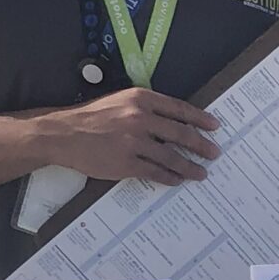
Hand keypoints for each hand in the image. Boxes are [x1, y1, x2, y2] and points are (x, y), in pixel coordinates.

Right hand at [38, 89, 221, 185]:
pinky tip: (177, 180)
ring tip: (201, 173)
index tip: (215, 126)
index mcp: (141, 99)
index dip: (200, 119)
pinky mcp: (127, 164)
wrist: (64, 133)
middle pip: (181, 134)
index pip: (179, 109)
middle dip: (201, 145)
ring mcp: (134, 143)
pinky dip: (169, 177)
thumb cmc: (92, 116)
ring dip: (190, 167)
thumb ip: (145, 108)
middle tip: (214, 153)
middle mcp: (140, 119)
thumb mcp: (120, 101)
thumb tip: (172, 121)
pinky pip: (155, 172)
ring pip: (171, 157)